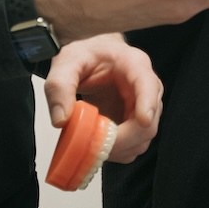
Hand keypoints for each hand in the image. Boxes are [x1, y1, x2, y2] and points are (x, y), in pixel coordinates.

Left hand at [43, 34, 161, 162]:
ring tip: (92, 146)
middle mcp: (145, 86)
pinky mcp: (136, 122)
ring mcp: (143, 106)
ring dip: (120, 148)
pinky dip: (118, 151)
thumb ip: (59, 88)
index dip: (147, 105)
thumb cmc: (85, 55)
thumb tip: (61, 120)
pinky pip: (135, 144)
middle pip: (149, 120)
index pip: (148, 85)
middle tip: (95, 146)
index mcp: (133, 64)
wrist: (91, 57)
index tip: (142, 121)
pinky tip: (98, 145)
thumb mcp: (65, 63)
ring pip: (144, 137)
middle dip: (124, 139)